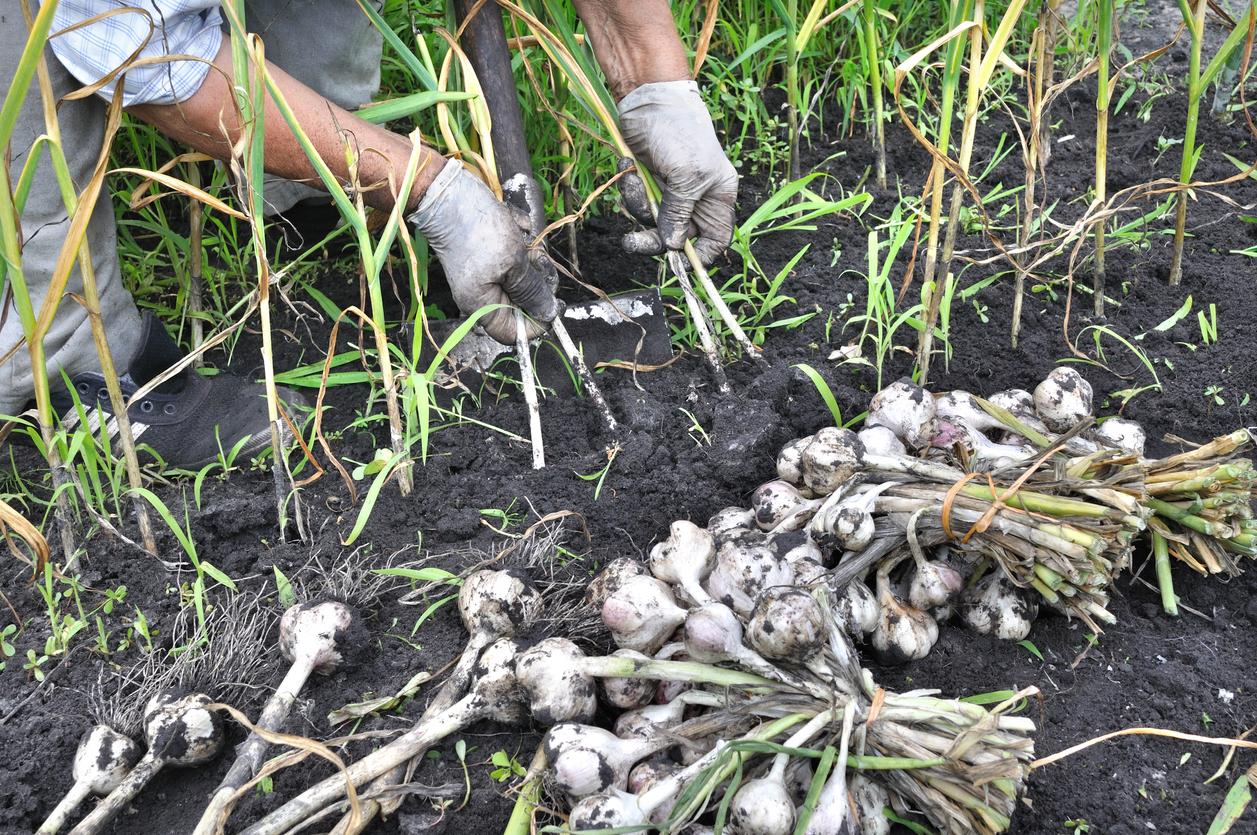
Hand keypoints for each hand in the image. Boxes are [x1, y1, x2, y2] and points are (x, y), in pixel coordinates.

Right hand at [408, 162, 559, 343]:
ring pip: (525, 277)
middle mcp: (483, 295)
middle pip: (524, 303)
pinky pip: (518, 256)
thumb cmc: (477, 230)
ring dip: (530, 256)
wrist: (448, 194)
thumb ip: (532, 291)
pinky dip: (521, 241)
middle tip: (534, 259)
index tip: (556, 302)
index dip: (538, 323)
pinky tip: (514, 227)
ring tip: (521, 238)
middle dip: (536, 280)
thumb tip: (550, 313)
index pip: (514, 333)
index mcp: (482, 306)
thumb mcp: (513, 263)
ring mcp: (488, 274)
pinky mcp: (492, 255)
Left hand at [616, 80, 737, 264]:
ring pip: (653, 220)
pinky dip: (629, 188)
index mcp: (718, 196)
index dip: (700, 255)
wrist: (649, 98)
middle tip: (632, 242)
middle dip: (654, 238)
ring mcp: (671, 190)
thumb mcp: (686, 177)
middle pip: (678, 236)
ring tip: (632, 179)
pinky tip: (628, 167)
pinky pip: (637, 200)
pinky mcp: (649, 181)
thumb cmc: (680, 132)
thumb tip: (673, 246)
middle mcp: (697, 197)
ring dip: (638, 204)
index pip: (715, 239)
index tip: (678, 262)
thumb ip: (680, 214)